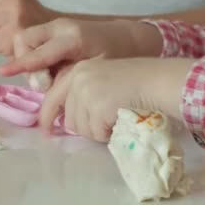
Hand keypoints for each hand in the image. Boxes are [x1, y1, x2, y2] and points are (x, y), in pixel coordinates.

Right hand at [0, 18, 162, 76]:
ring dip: (28, 60)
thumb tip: (43, 89)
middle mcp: (59, 27)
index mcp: (72, 38)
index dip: (21, 64)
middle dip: (23, 61)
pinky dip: (33, 56)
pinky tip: (49, 69)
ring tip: (47, 77)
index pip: (39, 52)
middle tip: (42, 82)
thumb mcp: (93, 71)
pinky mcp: (54, 28)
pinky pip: (32, 41)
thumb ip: (66, 78)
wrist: (131, 37)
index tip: (4, 72)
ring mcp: (55, 25)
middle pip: (23, 39)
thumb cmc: (116, 57)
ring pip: (24, 39)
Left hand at [39, 58, 191, 141]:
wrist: (158, 81)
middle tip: (104, 124)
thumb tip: (66, 119)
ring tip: (115, 119)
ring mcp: (86, 93)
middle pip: (69, 118)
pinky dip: (108, 133)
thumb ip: (82, 93)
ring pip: (81, 128)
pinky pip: (96, 132)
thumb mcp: (102, 79)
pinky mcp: (97, 108)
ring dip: (97, 130)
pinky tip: (120, 121)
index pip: (52, 97)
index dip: (47, 116)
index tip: (46, 130)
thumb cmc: (136, 82)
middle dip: (85, 126)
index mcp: (77, 71)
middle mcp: (77, 79)